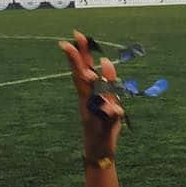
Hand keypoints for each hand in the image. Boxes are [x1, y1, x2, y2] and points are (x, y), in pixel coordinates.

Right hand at [58, 29, 123, 159]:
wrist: (100, 152)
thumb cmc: (103, 125)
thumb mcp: (108, 101)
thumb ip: (108, 83)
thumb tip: (106, 61)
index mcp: (89, 94)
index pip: (84, 69)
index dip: (80, 53)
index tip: (76, 34)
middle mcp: (87, 102)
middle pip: (82, 79)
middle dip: (77, 62)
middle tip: (69, 43)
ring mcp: (93, 116)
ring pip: (94, 97)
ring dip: (94, 87)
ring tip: (90, 74)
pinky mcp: (103, 129)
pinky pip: (108, 121)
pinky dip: (112, 115)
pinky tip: (116, 111)